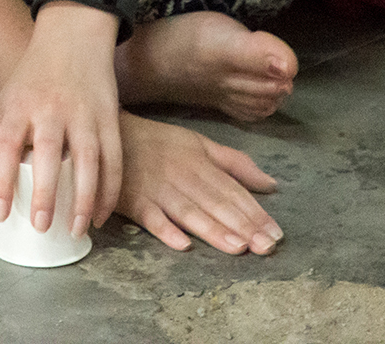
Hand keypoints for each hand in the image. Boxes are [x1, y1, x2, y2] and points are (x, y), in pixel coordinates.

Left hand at [0, 4, 122, 239]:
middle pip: (48, 152)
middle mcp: (51, 107)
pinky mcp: (110, 117)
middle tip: (40, 225)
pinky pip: (114, 159)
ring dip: (84, 198)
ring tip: (76, 229)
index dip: (0, 180)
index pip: (5, 145)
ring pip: (88, 158)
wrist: (73, 39)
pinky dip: (111, 190)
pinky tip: (101, 214)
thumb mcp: (3, 104)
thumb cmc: (33, 80)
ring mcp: (84, 112)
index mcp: (18, 105)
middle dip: (45, 192)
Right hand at [115, 112, 280, 254]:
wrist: (109, 136)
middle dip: (243, 225)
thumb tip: (271, 184)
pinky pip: (151, 218)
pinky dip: (165, 231)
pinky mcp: (134, 202)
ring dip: (213, 230)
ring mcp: (157, 190)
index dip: (255, 212)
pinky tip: (182, 244)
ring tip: (238, 248)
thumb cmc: (157, 142)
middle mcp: (182, 176)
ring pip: (189, 212)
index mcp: (199, 162)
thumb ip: (235, 163)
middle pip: (216, 203)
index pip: (232, 190)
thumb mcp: (198, 143)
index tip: (276, 233)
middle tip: (266, 247)